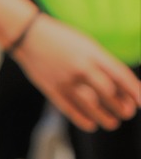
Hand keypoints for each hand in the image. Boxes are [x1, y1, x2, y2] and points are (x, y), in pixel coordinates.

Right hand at [11, 13, 140, 130]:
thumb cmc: (63, 40)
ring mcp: (65, 79)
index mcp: (92, 53)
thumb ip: (104, 64)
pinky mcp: (51, 88)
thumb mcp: (87, 45)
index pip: (120, 75)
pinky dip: (84, 120)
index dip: (135, 91)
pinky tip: (92, 123)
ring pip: (92, 105)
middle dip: (122, 107)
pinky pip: (71, 110)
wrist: (27, 35)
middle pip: (108, 93)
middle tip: (127, 112)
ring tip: (113, 122)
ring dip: (106, 118)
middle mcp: (80, 67)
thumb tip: (124, 89)